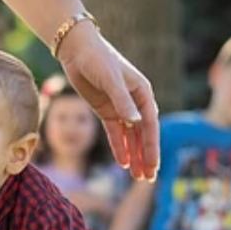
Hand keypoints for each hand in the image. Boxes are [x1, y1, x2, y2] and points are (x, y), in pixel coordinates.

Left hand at [57, 25, 160, 180]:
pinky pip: (115, 133)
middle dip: (146, 156)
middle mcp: (134, 102)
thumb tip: (136, 123)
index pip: (149, 125)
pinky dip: (119, 147)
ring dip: (134, 155)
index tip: (153, 166)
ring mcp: (120, 107)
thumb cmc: (98, 59)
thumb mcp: (111, 80)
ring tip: (137, 176)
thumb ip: (122, 102)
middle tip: (148, 178)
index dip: (151, 147)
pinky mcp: (106, 110)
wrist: (77, 50)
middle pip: (142, 134)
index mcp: (142, 93)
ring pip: (130, 137)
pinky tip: (122, 162)